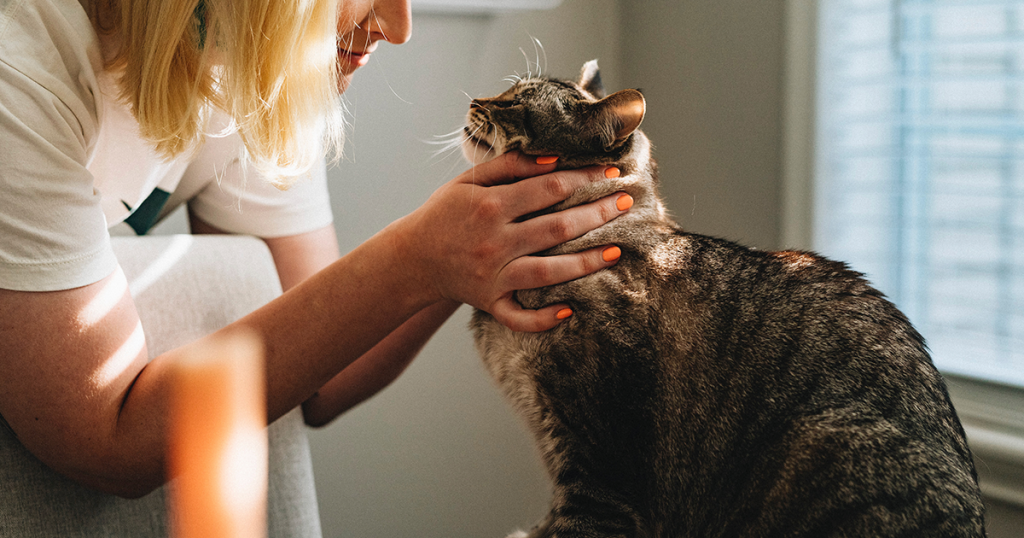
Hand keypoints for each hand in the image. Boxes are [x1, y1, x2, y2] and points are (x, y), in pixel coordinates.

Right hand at [395, 151, 629, 331]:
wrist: (412, 258)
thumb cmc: (445, 213)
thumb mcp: (469, 181)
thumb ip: (510, 166)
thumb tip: (554, 159)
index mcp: (491, 206)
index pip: (549, 188)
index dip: (584, 177)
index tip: (610, 171)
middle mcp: (495, 242)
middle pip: (557, 228)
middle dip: (597, 213)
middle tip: (627, 203)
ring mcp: (493, 276)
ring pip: (548, 273)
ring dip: (585, 263)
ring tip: (616, 252)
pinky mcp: (490, 302)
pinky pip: (519, 317)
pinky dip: (543, 318)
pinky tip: (569, 310)